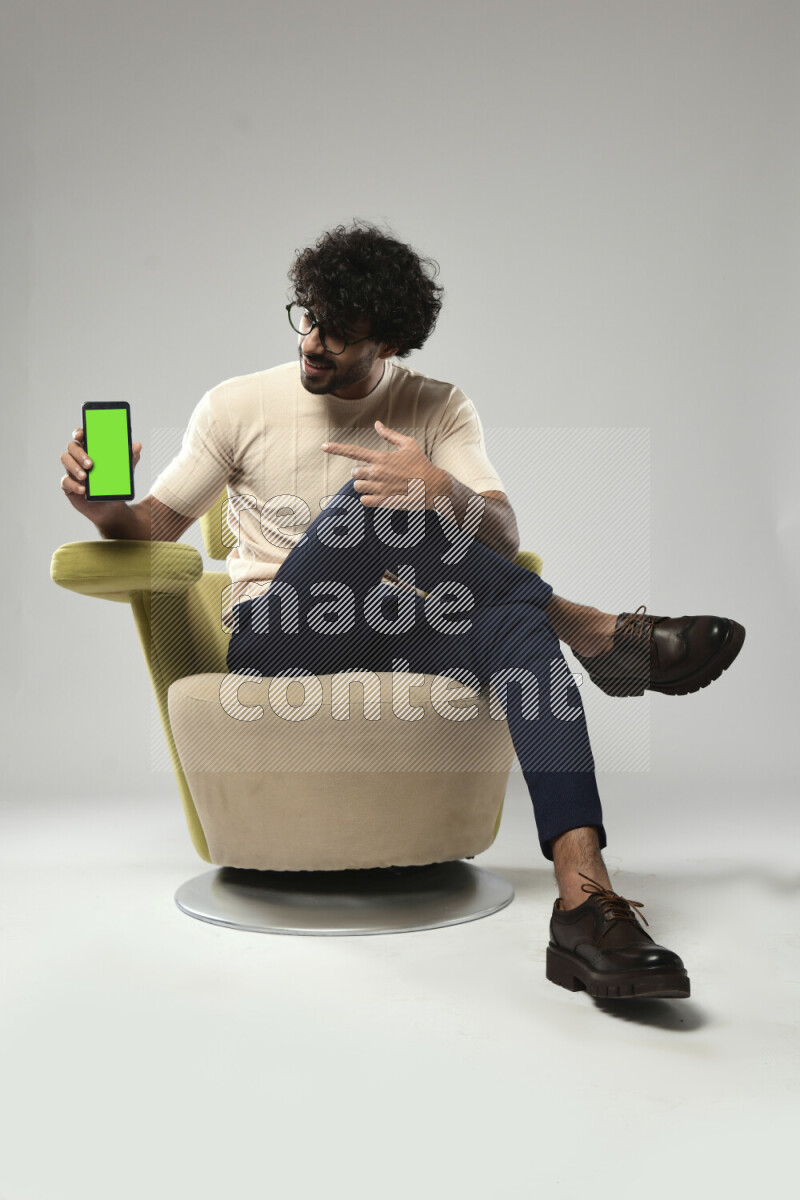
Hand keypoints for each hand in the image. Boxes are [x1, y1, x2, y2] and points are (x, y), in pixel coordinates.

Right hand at [60, 426, 141, 524]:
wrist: (112, 508)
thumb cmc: (115, 484)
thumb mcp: (125, 472)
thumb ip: (130, 458)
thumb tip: (138, 445)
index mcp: (91, 449)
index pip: (81, 436)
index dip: (79, 432)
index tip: (81, 435)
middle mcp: (79, 457)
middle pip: (72, 447)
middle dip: (79, 454)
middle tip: (90, 464)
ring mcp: (72, 470)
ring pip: (65, 460)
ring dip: (74, 467)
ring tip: (85, 476)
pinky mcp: (68, 485)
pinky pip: (65, 482)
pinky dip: (73, 485)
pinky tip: (83, 490)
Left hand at [321, 419, 448, 509]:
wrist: (433, 486)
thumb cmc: (421, 464)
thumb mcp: (409, 444)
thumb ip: (390, 435)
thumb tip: (377, 424)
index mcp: (381, 457)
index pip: (353, 451)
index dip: (336, 448)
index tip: (323, 446)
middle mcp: (377, 472)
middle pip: (354, 473)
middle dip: (361, 474)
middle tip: (377, 474)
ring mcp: (379, 487)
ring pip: (358, 487)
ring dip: (364, 486)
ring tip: (379, 485)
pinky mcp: (383, 501)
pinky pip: (364, 500)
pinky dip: (368, 498)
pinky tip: (380, 495)